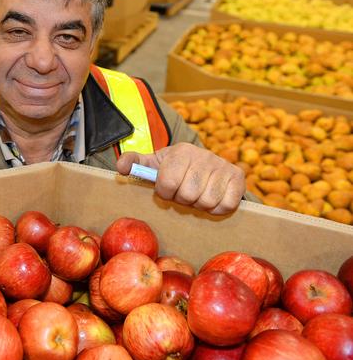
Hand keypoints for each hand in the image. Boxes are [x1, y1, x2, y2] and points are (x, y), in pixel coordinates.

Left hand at [116, 143, 244, 214]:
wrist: (205, 165)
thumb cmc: (174, 168)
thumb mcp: (153, 164)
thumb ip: (134, 163)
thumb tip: (120, 167)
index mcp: (181, 151)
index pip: (168, 183)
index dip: (165, 193)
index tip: (168, 189)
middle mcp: (204, 155)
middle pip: (188, 195)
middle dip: (183, 200)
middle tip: (183, 193)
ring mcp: (222, 165)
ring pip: (206, 201)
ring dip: (199, 205)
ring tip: (196, 195)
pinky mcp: (238, 177)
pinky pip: (225, 205)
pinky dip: (216, 208)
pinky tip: (211, 198)